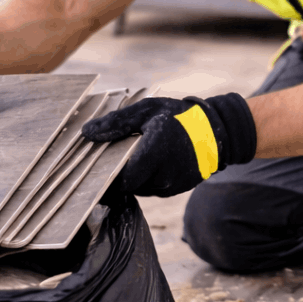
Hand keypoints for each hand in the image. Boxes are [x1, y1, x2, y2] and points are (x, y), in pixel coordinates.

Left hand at [82, 93, 256, 196]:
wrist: (216, 132)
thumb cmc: (178, 116)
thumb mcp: (147, 110)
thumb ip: (116, 122)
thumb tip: (86, 132)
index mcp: (154, 153)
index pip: (121, 180)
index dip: (106, 176)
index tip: (96, 165)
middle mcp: (164, 175)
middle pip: (128, 185)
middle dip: (119, 174)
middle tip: (113, 157)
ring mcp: (171, 186)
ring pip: (140, 188)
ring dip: (134, 176)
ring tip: (134, 156)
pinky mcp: (176, 190)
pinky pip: (152, 188)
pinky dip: (146, 178)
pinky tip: (148, 161)